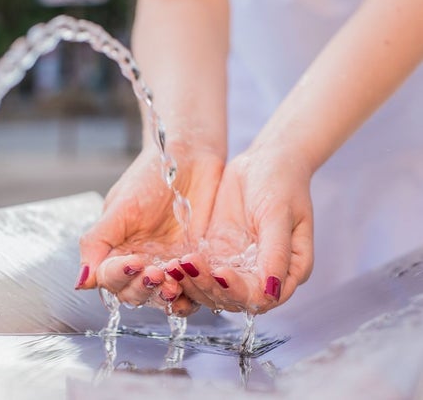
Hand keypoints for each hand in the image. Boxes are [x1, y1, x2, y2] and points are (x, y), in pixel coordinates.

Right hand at [76, 144, 223, 315]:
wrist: (189, 158)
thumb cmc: (150, 176)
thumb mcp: (120, 206)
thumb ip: (97, 242)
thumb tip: (80, 282)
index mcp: (115, 249)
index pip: (109, 278)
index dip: (119, 276)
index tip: (134, 262)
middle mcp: (138, 262)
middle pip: (132, 293)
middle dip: (142, 289)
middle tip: (156, 273)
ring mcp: (166, 265)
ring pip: (159, 297)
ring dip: (164, 296)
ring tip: (174, 284)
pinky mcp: (193, 266)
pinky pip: (190, 292)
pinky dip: (190, 297)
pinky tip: (192, 291)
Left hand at [181, 147, 313, 313]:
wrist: (264, 160)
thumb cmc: (281, 183)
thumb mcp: (279, 215)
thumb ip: (276, 254)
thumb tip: (271, 291)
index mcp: (288, 272)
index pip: (261, 297)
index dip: (238, 291)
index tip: (220, 272)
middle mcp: (262, 276)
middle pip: (232, 298)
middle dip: (208, 287)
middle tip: (187, 266)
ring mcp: (237, 266)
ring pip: (212, 289)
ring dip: (192, 283)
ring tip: (174, 266)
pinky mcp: (217, 255)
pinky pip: (200, 272)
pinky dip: (186, 272)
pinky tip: (170, 262)